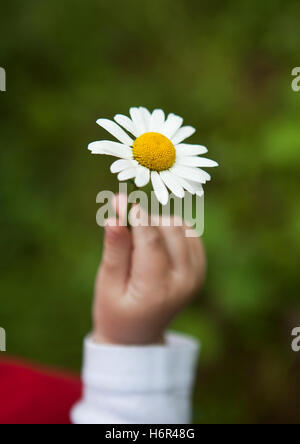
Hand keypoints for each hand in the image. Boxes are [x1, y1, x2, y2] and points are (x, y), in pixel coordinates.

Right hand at [93, 194, 205, 344]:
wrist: (139, 336)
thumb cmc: (115, 311)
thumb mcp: (107, 284)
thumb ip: (115, 249)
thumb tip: (115, 215)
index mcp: (157, 289)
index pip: (150, 241)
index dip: (134, 216)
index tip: (119, 198)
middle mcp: (184, 280)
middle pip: (168, 229)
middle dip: (144, 220)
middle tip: (124, 229)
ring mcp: (196, 274)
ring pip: (180, 226)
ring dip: (157, 223)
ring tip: (138, 243)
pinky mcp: (200, 267)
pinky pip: (188, 231)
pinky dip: (170, 228)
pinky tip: (154, 242)